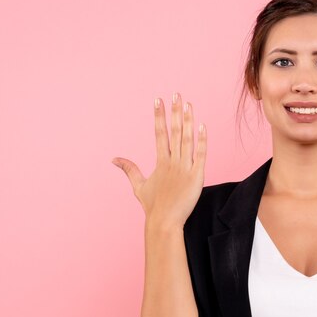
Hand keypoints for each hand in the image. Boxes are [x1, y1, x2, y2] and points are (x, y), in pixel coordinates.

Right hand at [112, 92, 207, 230]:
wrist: (164, 223)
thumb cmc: (153, 206)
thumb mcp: (139, 186)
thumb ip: (129, 169)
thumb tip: (114, 159)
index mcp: (160, 162)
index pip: (159, 133)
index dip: (159, 116)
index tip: (158, 100)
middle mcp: (172, 161)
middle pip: (174, 131)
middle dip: (175, 112)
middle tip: (176, 94)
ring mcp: (184, 168)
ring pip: (187, 139)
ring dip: (188, 121)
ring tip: (188, 104)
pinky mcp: (197, 176)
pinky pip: (201, 154)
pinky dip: (202, 140)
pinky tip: (203, 126)